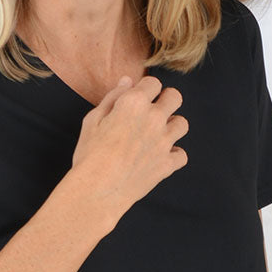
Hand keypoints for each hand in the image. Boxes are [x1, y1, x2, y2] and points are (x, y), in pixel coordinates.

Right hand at [70, 75, 187, 225]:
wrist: (97, 191)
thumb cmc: (89, 154)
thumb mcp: (93, 120)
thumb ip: (113, 97)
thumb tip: (127, 81)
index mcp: (134, 103)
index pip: (153, 82)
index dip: (145, 89)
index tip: (138, 98)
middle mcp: (154, 119)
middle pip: (175, 97)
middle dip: (165, 100)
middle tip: (153, 112)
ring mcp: (164, 142)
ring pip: (182, 124)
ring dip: (171, 126)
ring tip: (156, 135)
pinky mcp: (167, 164)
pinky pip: (181, 154)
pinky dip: (173, 155)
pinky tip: (159, 157)